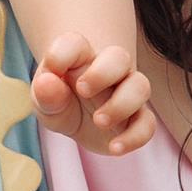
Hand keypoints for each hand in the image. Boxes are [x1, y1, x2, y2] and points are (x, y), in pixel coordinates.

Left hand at [33, 34, 154, 157]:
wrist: (78, 119)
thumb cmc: (59, 101)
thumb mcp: (44, 100)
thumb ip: (45, 93)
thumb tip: (46, 82)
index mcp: (80, 56)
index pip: (75, 43)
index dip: (63, 53)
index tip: (52, 69)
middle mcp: (109, 69)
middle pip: (119, 57)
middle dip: (102, 73)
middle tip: (82, 91)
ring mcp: (126, 92)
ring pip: (140, 86)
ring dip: (121, 104)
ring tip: (98, 121)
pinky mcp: (136, 118)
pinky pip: (147, 123)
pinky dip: (134, 136)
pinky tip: (114, 147)